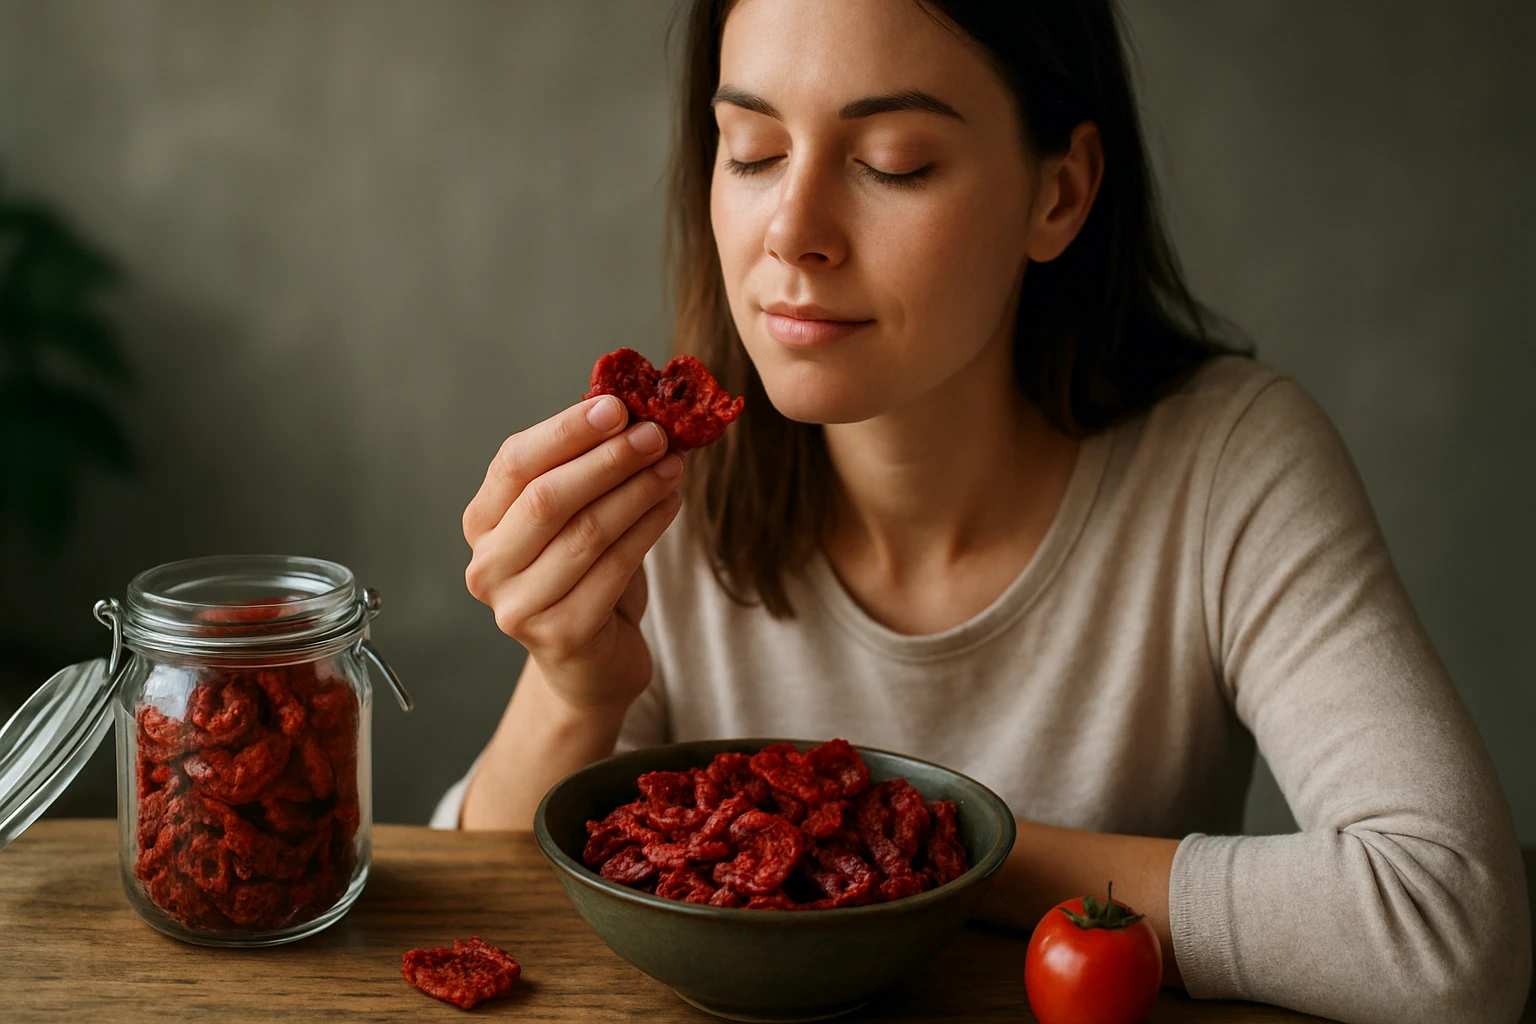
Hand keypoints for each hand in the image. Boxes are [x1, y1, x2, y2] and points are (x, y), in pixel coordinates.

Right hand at [463, 394, 683, 713]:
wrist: (593, 662)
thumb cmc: (584, 575)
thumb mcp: (574, 516)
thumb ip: (587, 467)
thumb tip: (635, 409)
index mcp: (482, 523)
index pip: (515, 462)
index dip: (566, 431)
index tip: (617, 405)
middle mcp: (488, 566)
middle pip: (548, 497)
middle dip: (608, 459)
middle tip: (657, 434)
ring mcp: (518, 607)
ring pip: (585, 533)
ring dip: (637, 491)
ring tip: (673, 465)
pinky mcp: (560, 635)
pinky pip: (613, 569)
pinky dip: (647, 530)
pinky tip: (671, 504)